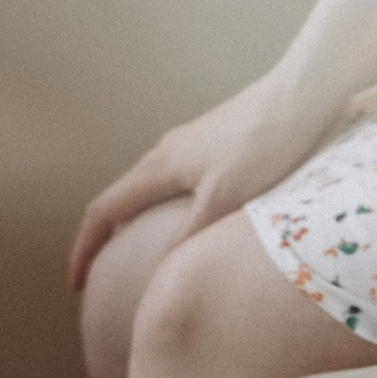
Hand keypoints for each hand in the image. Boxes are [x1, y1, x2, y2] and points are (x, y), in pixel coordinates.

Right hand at [67, 69, 328, 290]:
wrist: (301, 94)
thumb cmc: (264, 145)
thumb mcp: (224, 199)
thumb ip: (189, 235)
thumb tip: (160, 268)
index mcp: (159, 167)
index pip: (103, 212)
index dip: (84, 249)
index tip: (75, 283)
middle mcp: (165, 151)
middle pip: (120, 198)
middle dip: (104, 238)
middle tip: (102, 276)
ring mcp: (189, 143)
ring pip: (148, 187)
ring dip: (134, 221)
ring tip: (139, 254)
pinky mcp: (214, 140)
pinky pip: (174, 179)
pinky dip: (163, 206)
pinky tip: (188, 220)